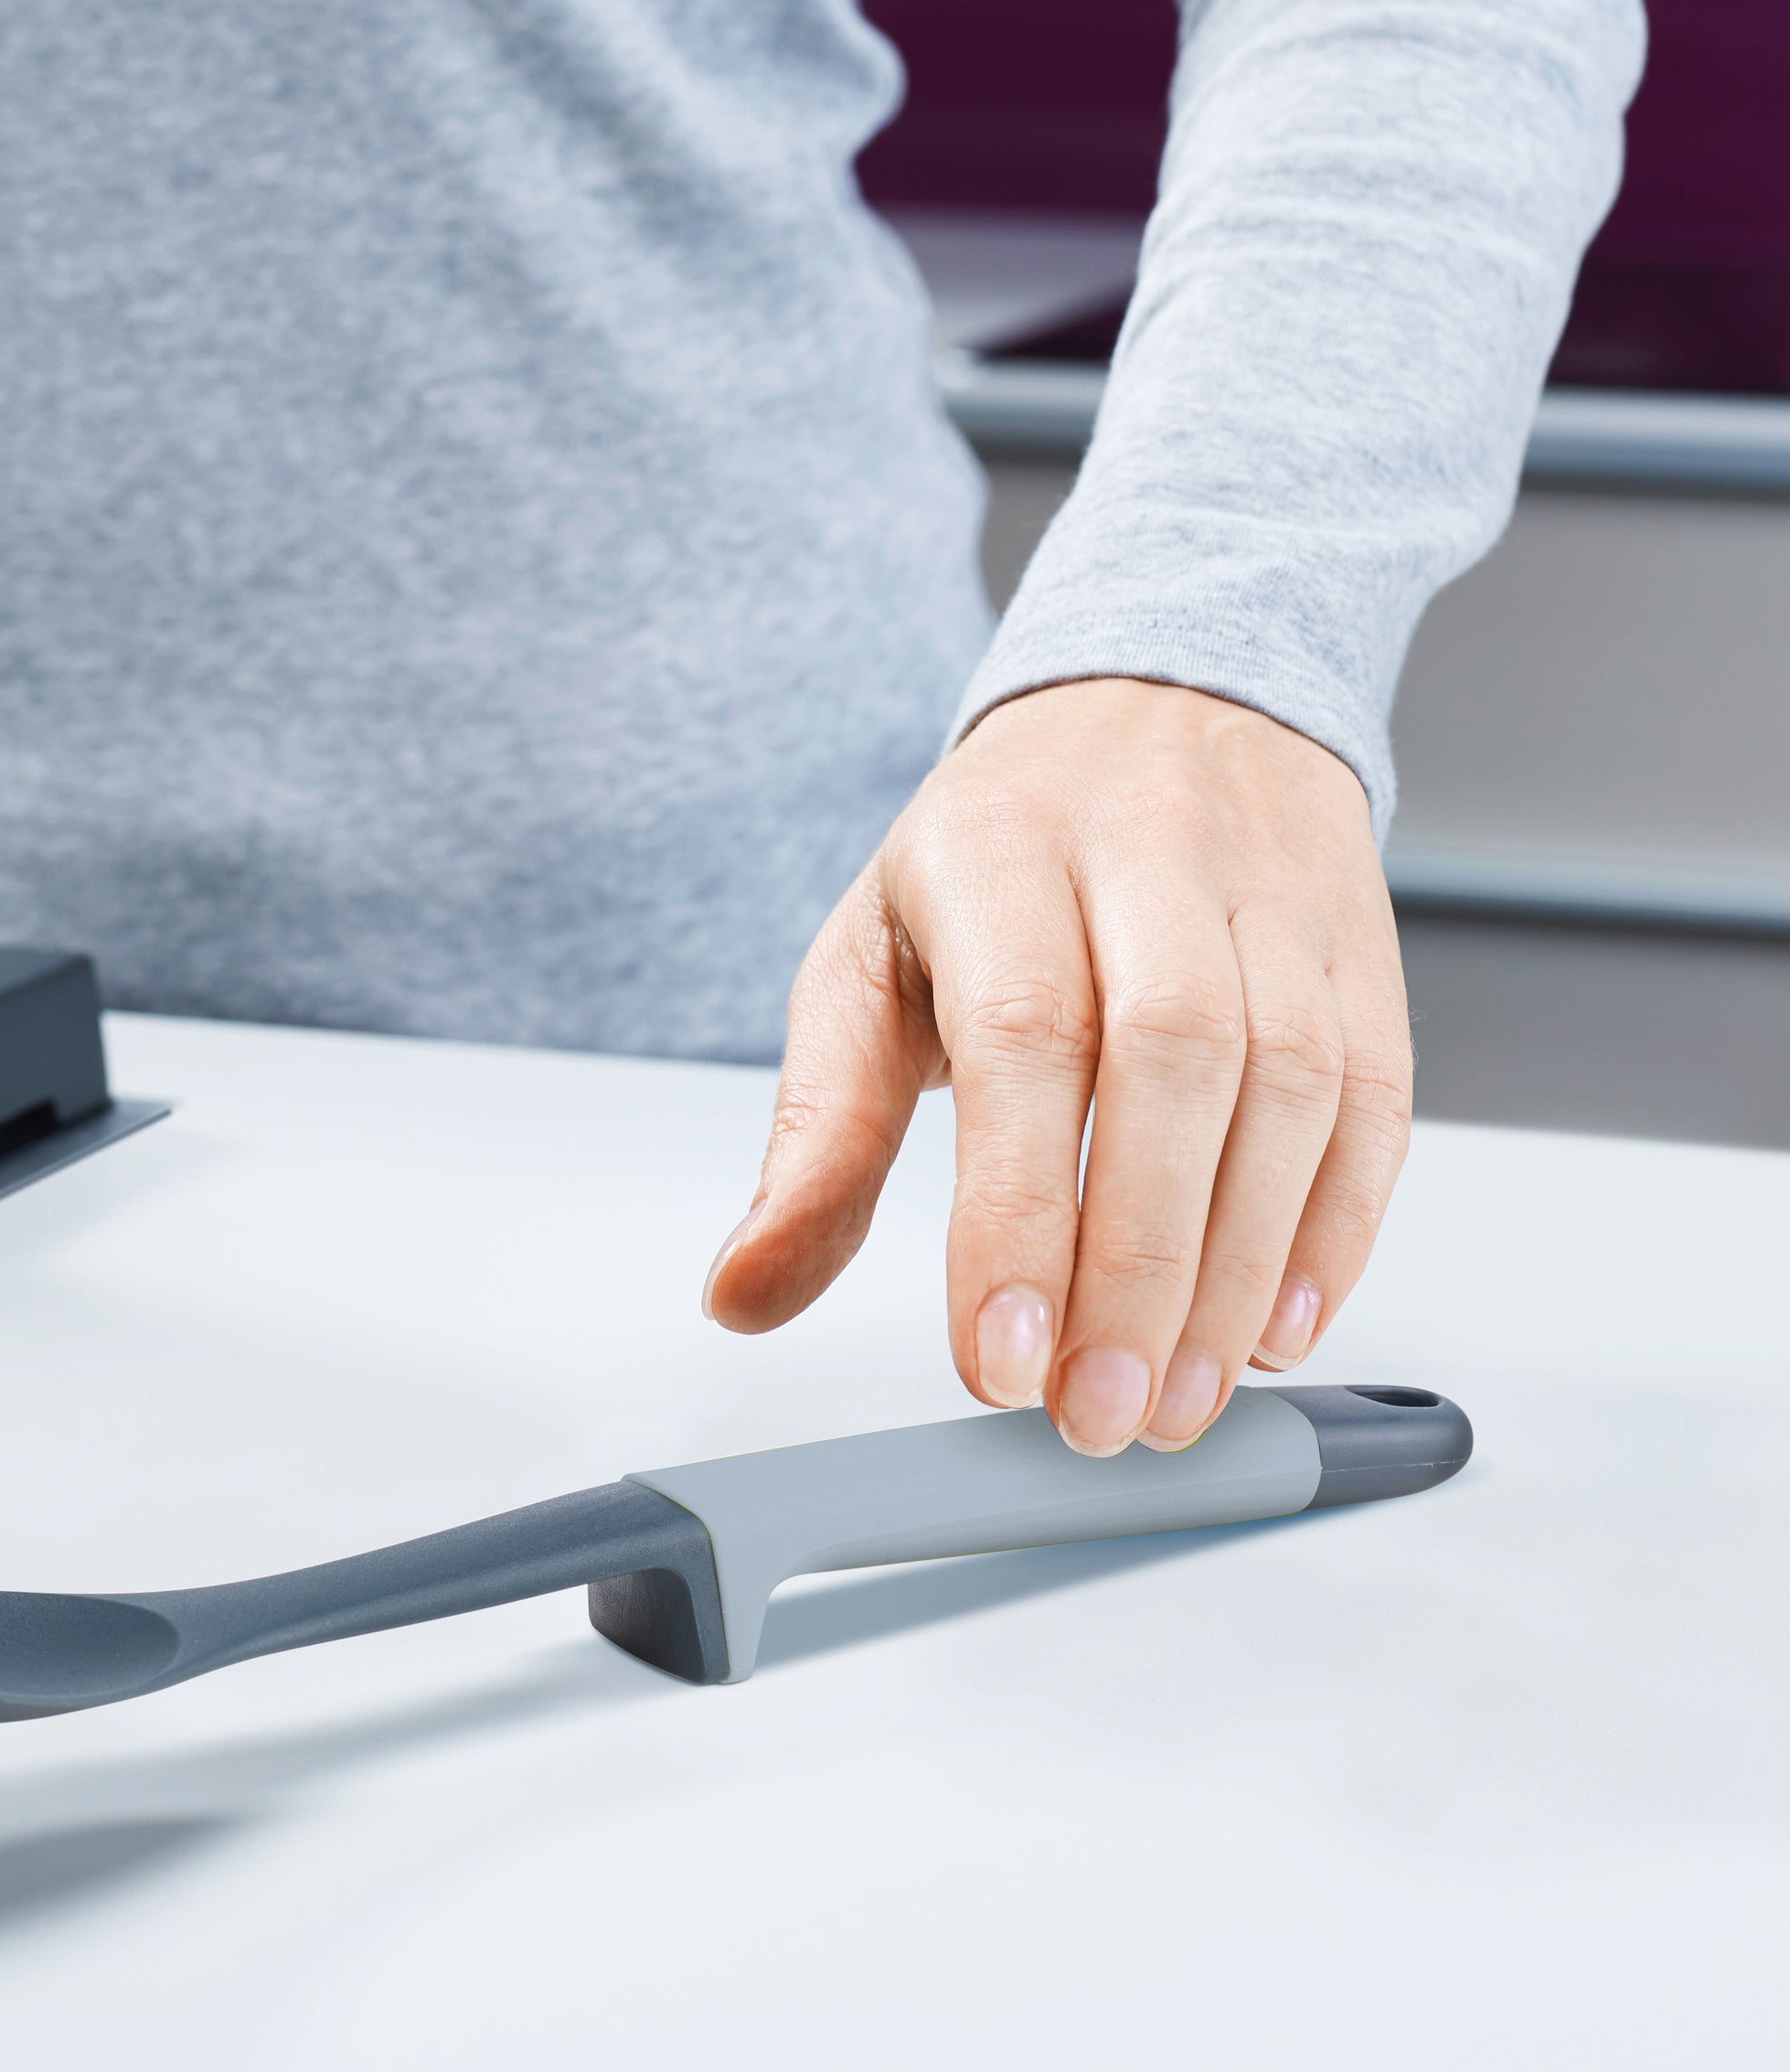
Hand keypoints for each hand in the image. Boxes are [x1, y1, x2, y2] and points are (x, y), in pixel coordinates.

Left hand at [703, 678, 1413, 1454]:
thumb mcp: (868, 959)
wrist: (1154, 704)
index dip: (1018, 1211)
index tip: (997, 1358)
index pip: (1020, 1035)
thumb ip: (815, 1133)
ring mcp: (1270, 893)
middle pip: (1171, 1062)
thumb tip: (741, 1288)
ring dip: (1240, 1271)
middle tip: (1097, 1415)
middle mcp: (1146, 853)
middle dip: (1138, 1265)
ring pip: (1290, 1084)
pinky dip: (1339, 1228)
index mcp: (995, 848)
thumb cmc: (995, 857)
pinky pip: (1376, 1094)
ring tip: (1178, 1401)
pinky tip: (1279, 1324)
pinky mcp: (1362, 945)